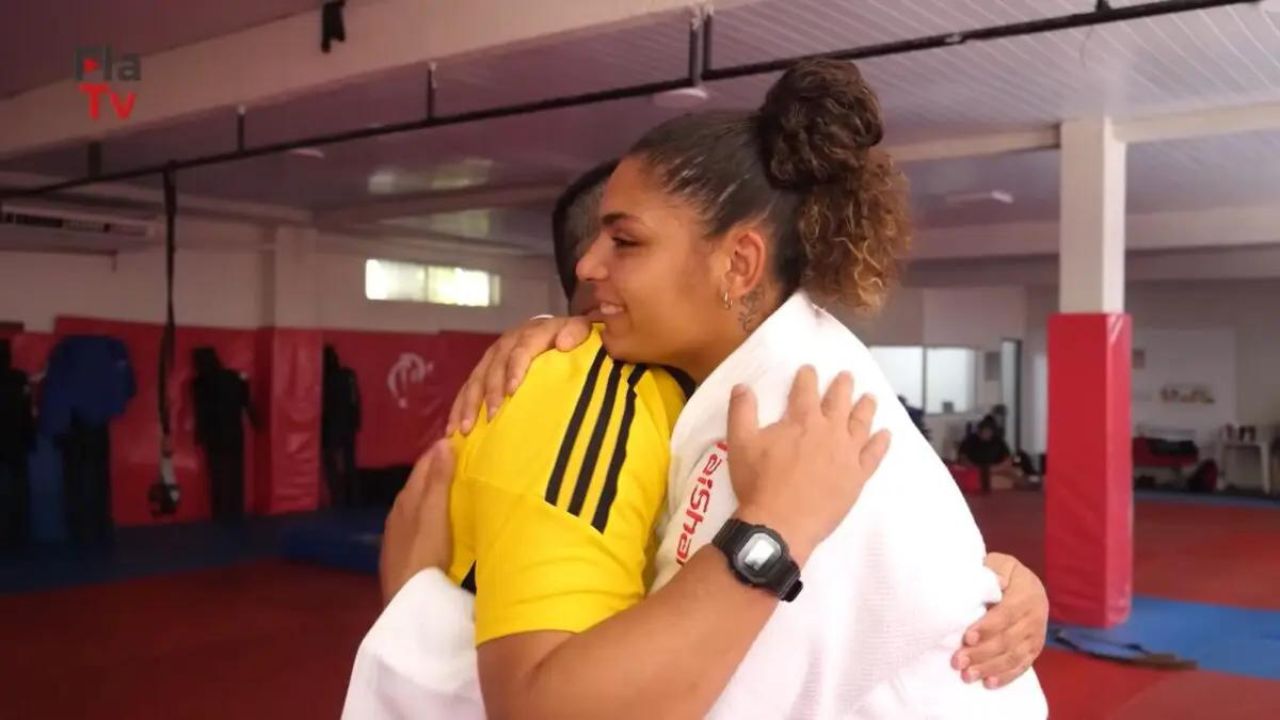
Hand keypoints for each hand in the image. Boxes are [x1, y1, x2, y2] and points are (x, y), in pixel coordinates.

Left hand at [379, 439, 456, 605]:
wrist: (407, 597)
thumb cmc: (425, 552)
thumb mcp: (435, 514)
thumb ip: (439, 480)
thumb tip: (443, 442)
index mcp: (408, 497)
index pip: (424, 464)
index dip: (440, 451)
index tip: (462, 441)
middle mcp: (399, 510)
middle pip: (419, 482)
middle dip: (437, 469)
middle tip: (464, 461)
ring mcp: (397, 531)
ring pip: (417, 502)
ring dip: (434, 492)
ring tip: (456, 488)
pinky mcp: (401, 549)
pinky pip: (416, 521)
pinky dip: (429, 512)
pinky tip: (439, 521)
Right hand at [445, 316, 592, 434]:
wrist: (555, 331)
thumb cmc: (571, 338)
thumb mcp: (580, 330)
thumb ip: (577, 332)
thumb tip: (564, 344)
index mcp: (531, 333)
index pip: (521, 349)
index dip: (515, 368)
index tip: (513, 391)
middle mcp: (507, 343)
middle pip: (494, 367)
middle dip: (490, 392)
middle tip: (491, 417)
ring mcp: (492, 357)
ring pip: (475, 379)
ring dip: (469, 404)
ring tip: (465, 429)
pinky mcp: (483, 369)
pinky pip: (467, 388)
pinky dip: (459, 408)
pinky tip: (453, 428)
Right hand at [728, 367, 889, 562]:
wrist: (780, 524)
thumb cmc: (758, 483)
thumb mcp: (740, 443)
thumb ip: (742, 411)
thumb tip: (743, 386)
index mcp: (802, 420)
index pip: (806, 390)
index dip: (808, 377)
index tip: (810, 369)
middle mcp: (830, 431)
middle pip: (839, 402)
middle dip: (842, 387)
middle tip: (847, 376)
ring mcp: (847, 454)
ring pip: (861, 424)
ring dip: (865, 408)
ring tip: (870, 398)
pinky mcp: (857, 477)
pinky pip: (873, 455)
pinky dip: (881, 443)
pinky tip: (886, 435)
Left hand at [951, 552, 1048, 687]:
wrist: (1028, 584)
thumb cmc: (1005, 573)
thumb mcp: (1000, 563)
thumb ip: (994, 571)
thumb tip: (991, 581)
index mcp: (1026, 593)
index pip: (1007, 614)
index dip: (987, 627)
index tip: (966, 637)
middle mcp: (1035, 616)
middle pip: (1008, 639)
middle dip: (982, 653)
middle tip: (958, 661)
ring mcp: (1037, 635)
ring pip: (1014, 656)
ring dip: (990, 668)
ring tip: (968, 676)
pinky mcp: (1035, 649)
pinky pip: (1022, 666)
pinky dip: (1006, 676)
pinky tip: (989, 683)